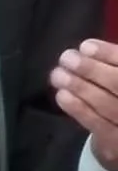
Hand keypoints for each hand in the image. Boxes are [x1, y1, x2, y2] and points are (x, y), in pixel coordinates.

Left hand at [51, 39, 117, 170]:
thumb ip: (113, 62)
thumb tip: (86, 49)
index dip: (109, 54)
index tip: (85, 46)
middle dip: (91, 70)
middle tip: (67, 58)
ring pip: (107, 104)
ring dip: (80, 87)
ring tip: (58, 74)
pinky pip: (98, 124)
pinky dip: (79, 109)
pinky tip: (62, 95)